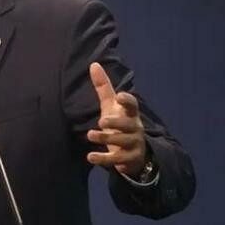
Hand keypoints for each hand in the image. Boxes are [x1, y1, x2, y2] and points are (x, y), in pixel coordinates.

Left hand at [86, 62, 145, 176]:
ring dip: (106, 139)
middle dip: (116, 123)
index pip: (133, 105)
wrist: (134, 154)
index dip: (127, 101)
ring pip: (122, 142)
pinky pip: (116, 160)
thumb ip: (103, 87)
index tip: (119, 96)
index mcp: (130, 114)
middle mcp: (134, 129)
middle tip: (101, 121)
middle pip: (128, 125)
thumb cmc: (120, 124)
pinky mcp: (127, 160)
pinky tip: (90, 157)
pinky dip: (103, 159)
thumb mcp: (111, 106)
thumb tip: (93, 64)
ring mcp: (133, 145)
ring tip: (90, 135)